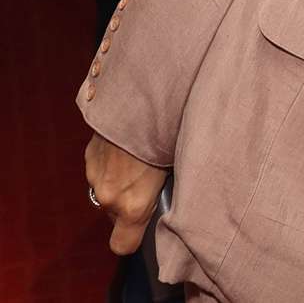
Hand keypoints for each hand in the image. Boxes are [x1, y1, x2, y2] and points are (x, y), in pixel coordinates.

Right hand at [85, 134, 168, 255]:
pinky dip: (111, 161)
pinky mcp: (89, 155)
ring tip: (140, 154)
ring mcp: (95, 175)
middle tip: (150, 177)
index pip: (122, 245)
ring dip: (119, 179)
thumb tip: (166, 189)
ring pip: (106, 189)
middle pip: (116, 214)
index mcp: (133, 205)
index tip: (144, 225)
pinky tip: (127, 141)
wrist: (141, 99)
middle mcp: (109, 196)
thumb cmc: (167, 133)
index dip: (132, 238)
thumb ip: (161, 188)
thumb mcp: (173, 166)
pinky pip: (100, 168)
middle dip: (129, 201)